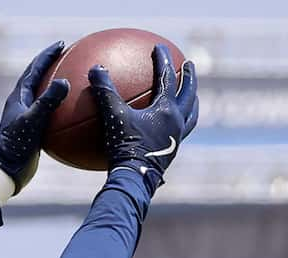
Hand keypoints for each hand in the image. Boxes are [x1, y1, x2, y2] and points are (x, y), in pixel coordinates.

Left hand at [0, 41, 69, 194]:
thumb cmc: (17, 146)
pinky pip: (48, 112)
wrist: (7, 170)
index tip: (62, 44)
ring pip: (43, 94)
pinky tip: (72, 112)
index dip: (48, 55)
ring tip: (70, 77)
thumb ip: (48, 101)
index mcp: (19, 97)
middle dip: (51, 64)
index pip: (34, 69)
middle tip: (65, 55)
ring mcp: (26, 116)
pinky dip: (59, 107)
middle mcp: (21, 103)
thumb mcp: (34, 121)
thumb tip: (64, 82)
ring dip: (54, 84)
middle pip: (37, 77)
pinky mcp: (32, 130)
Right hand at [92, 44, 197, 189]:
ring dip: (191, 101)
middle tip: (189, 64)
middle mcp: (176, 123)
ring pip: (191, 115)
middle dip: (189, 78)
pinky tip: (167, 124)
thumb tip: (95, 68)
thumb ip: (105, 91)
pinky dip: (178, 122)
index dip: (163, 60)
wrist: (134, 181)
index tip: (159, 47)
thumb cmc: (125, 148)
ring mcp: (176, 139)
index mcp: (166, 110)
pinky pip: (180, 132)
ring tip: (190, 95)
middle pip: (189, 95)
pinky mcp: (171, 153)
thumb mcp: (112, 116)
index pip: (168, 78)